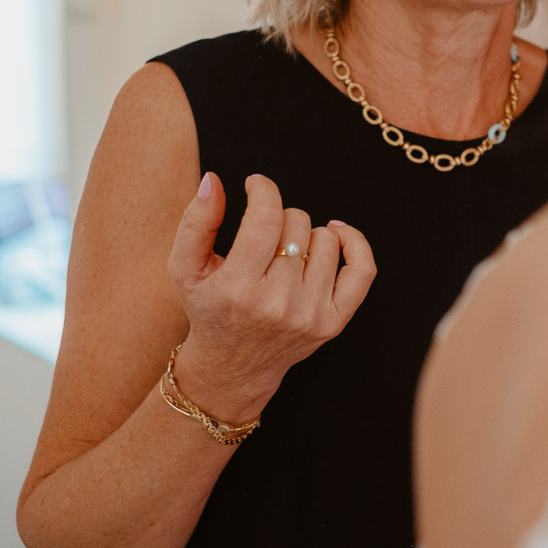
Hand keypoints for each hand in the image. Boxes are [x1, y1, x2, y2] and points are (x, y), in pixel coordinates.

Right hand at [164, 173, 376, 420]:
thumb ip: (196, 222)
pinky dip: (354, 243)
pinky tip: (336, 235)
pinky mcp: (334, 322)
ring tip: (286, 252)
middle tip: (264, 236)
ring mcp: (310, 314)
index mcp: (238, 288)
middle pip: (296, 225)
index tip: (256, 184)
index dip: (264, 190)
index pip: (266, 219)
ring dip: (306, 234)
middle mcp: (277, 304)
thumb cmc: (209, 308)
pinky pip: (362, 269)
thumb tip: (214, 181)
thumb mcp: (184, 269)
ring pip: (325, 240)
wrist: (232, 366)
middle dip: (279, 218)